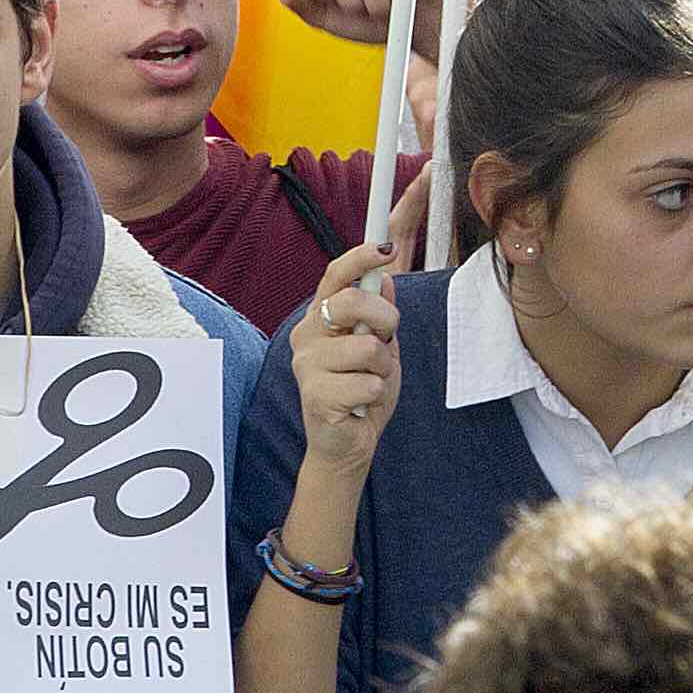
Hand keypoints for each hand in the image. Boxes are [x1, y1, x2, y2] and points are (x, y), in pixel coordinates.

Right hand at [293, 243, 401, 477]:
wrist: (349, 444)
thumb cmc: (362, 389)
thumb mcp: (379, 344)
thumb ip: (379, 312)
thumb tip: (385, 276)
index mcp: (320, 318)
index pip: (335, 275)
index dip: (360, 257)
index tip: (386, 247)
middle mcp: (306, 336)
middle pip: (353, 301)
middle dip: (385, 319)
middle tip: (384, 341)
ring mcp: (306, 365)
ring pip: (368, 347)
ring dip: (383, 368)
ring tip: (369, 382)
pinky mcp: (316, 395)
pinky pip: (370, 382)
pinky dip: (377, 393)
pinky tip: (361, 405)